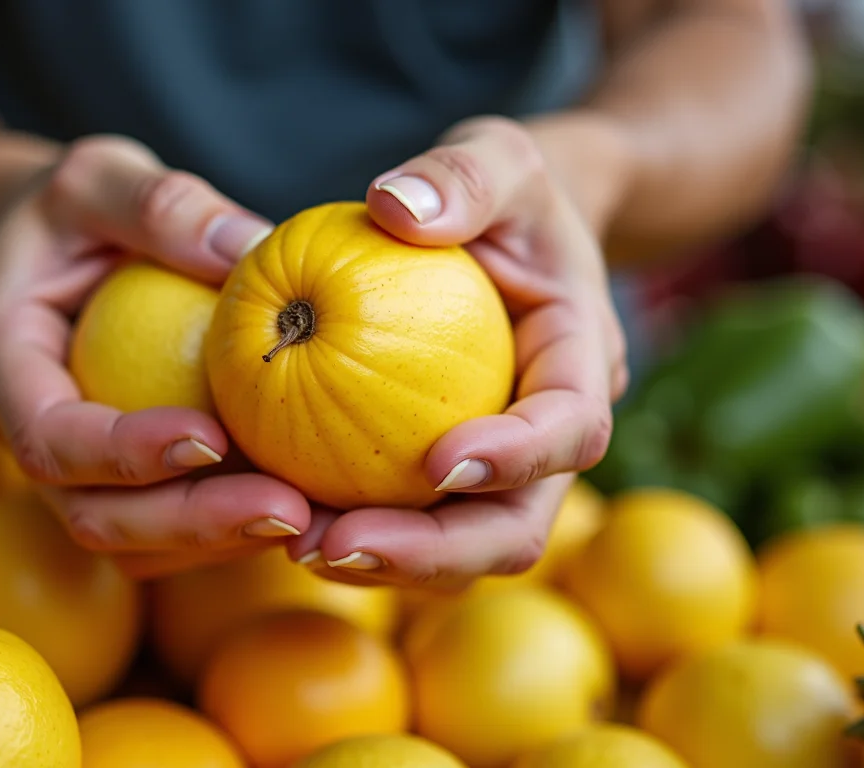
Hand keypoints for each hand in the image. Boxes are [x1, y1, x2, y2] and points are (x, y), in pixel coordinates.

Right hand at [0, 135, 309, 577]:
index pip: (49, 438)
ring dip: (221, 542)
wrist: (41, 243)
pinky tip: (305, 503)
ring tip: (313, 519)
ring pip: (133, 542)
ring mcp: (69, 468)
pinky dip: (229, 526)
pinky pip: (166, 525)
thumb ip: (158, 202)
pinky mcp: (115, 481)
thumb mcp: (99, 173)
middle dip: (191, 525)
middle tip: (290, 511)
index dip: (126, 454)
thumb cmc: (68, 206)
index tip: (213, 436)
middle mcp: (23, 432)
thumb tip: (251, 246)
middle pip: (92, 516)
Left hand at [290, 115, 628, 589]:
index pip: (570, 430)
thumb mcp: (497, 156)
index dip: (517, 458)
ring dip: (385, 563)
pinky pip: (406, 520)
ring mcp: (499, 467)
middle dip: (435, 553)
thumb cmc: (505, 191)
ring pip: (459, 550)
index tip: (439, 460)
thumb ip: (462, 175)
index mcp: (580, 364)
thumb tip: (393, 207)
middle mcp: (548, 436)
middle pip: (515, 528)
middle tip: (337, 545)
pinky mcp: (444, 476)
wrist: (509, 233)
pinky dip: (354, 532)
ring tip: (298, 546)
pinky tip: (282, 517)